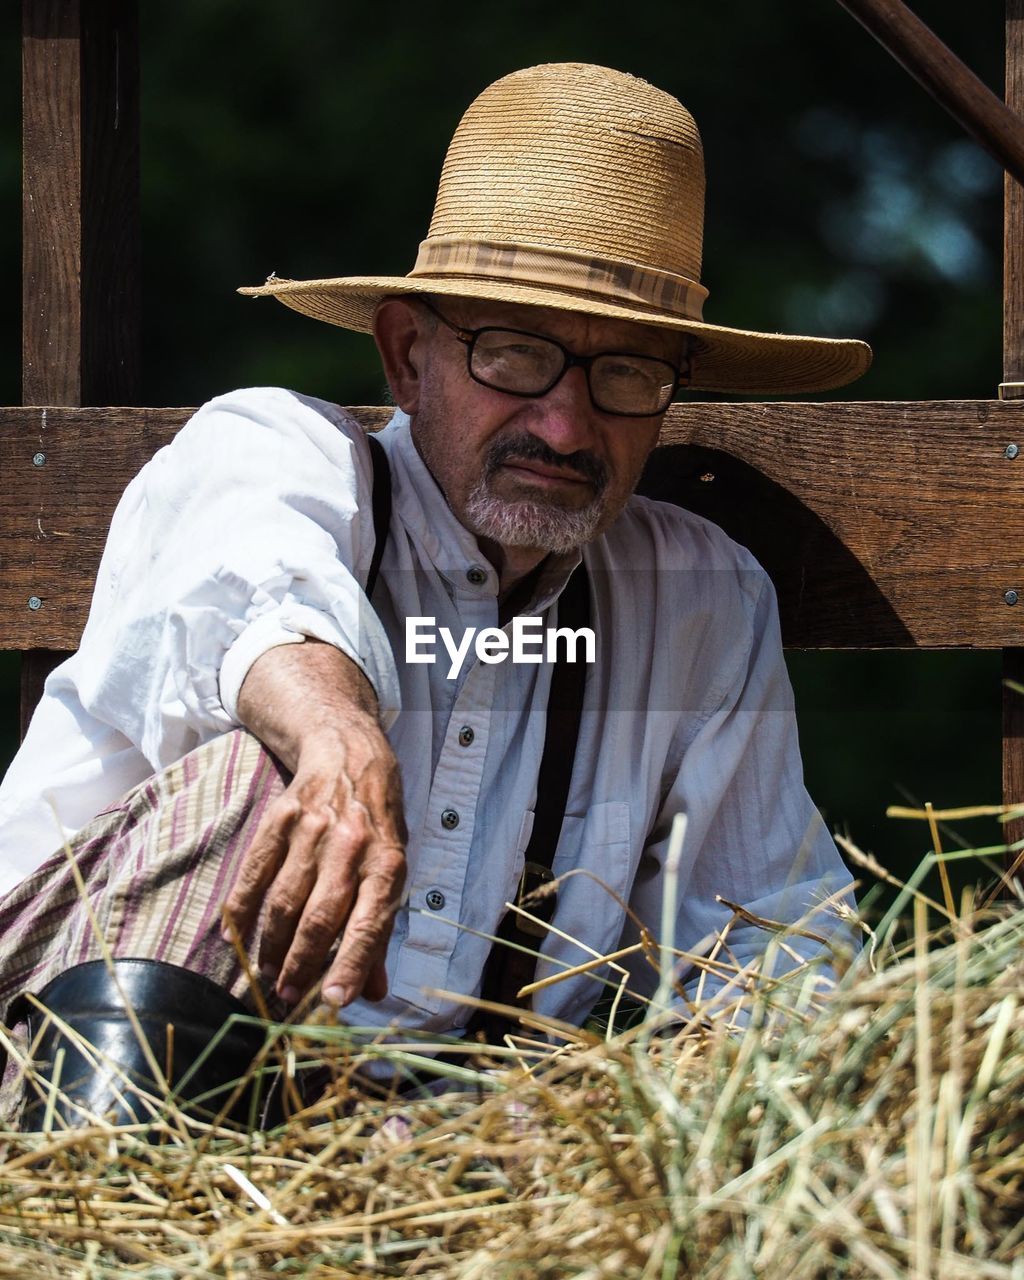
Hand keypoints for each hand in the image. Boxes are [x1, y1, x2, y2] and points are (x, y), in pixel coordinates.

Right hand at [225, 640, 406, 1005]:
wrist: (350, 755)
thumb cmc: (377, 825)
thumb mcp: (393, 870)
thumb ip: (380, 931)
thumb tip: (372, 992)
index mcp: (387, 863)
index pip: (370, 923)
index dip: (352, 964)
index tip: (334, 1002)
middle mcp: (351, 847)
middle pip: (320, 915)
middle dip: (302, 963)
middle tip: (287, 996)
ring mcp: (312, 830)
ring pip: (284, 899)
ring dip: (272, 945)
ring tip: (267, 975)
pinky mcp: (279, 818)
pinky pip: (254, 872)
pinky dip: (242, 908)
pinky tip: (235, 938)